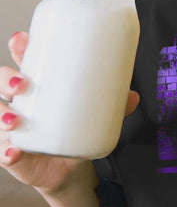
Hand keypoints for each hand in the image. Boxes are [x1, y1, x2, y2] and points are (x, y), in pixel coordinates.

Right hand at [0, 32, 139, 194]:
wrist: (69, 167)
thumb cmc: (76, 130)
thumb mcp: (96, 114)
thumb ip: (114, 106)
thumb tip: (133, 96)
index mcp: (40, 86)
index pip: (24, 61)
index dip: (19, 49)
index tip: (21, 40)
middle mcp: (22, 104)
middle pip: (2, 83)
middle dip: (7, 79)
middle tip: (23, 83)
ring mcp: (13, 128)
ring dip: (2, 114)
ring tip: (15, 118)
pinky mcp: (13, 153)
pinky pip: (4, 152)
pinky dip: (7, 152)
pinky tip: (13, 152)